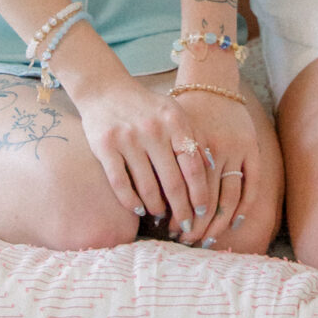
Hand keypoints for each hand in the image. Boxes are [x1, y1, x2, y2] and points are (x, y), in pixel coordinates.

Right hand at [71, 69, 224, 240]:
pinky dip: (131, 201)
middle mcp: (153, 129)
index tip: (202, 213)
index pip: (193, 166)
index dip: (199, 194)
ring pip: (147, 187)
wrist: (106, 89)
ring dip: (156, 208)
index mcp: (175, 121)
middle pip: (173, 182)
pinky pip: (121, 183)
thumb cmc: (147, 108)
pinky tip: (139, 210)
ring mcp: (128, 138)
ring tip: (161, 218)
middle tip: (185, 228)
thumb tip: (212, 170)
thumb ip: (192, 138)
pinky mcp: (105, 146)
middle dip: (181, 210)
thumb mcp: (174, 113)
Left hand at [162, 68, 262, 246]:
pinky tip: (233, 222)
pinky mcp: (252, 147)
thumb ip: (157, 162)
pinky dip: (244, 206)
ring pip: (229, 197)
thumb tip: (145, 203)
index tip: (172, 232)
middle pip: (206, 200)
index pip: (185, 192)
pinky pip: (251, 184)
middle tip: (188, 241)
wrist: (208, 82)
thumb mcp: (163, 132)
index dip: (179, 215)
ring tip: (208, 238)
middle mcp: (213, 148)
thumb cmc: (177, 113)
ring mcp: (236, 148)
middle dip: (197, 225)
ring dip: (219, 223)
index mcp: (188, 145)